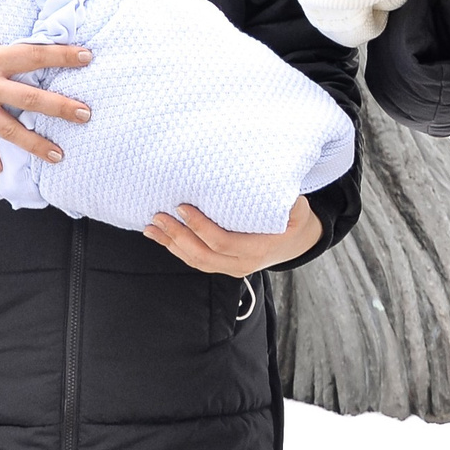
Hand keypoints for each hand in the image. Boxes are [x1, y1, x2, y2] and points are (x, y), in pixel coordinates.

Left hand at [146, 195, 323, 277]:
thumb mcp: (297, 208)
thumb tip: (272, 180)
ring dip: (171, 244)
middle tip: (159, 216)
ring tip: (151, 227)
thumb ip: (286, 199)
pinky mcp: (222, 266)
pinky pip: (196, 261)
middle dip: (178, 236)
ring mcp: (231, 268)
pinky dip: (176, 249)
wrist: (296, 242)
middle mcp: (242, 264)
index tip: (183, 207)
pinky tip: (161, 237)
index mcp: (258, 249)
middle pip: (202, 255)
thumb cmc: (294, 219)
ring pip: (195, 261)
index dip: (200, 227)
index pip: (222, 242)